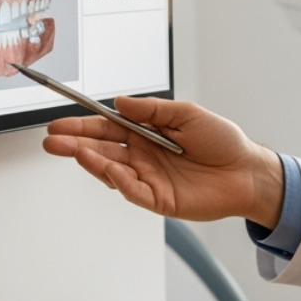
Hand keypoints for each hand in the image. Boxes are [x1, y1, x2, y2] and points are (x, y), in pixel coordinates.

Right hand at [42, 97, 284, 227]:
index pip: (107, 127)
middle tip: (52, 140)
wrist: (248, 171)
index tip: (60, 122)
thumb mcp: (189, 114)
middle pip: (101, 149)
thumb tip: (121, 102)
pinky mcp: (158, 199)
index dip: (83, 124)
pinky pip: (132, 190)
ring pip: (111, 170)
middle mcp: (142, 156)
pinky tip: (106, 168)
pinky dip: (118, 179)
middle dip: (74, 144)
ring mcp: (148, 178)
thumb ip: (154, 109)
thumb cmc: (223, 142)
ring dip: (90, 160)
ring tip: (72, 150)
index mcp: (147, 133)